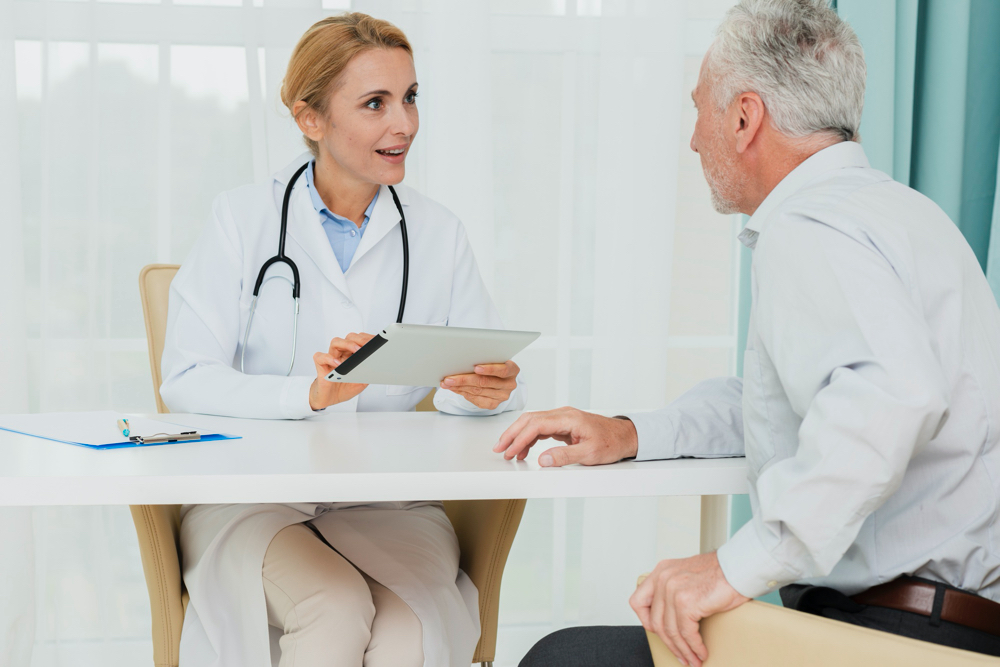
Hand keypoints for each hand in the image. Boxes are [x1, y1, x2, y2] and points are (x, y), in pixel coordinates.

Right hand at [309, 332, 373, 410]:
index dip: (367, 339)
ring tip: (356, 350)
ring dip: (347, 344)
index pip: (359, 341)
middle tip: (368, 345)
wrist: (329, 399)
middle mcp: (341, 354)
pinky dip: (329, 358)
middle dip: (360, 339)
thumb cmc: (343, 388)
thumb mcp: (361, 383)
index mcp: (352, 356)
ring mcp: (331, 358)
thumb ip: (367, 375)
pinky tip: (338, 364)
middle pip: (349, 338)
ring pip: (336, 342)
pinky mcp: (321, 366)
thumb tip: (375, 368)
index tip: (377, 341)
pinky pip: (321, 357)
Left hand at [440, 361, 519, 409]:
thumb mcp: (493, 359)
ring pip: (478, 391)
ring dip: (460, 387)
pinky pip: (476, 400)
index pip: (503, 370)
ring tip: (447, 383)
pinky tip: (455, 389)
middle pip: (485, 382)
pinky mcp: (494, 404)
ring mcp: (502, 396)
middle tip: (450, 378)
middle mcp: (509, 384)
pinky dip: (463, 394)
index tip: (476, 367)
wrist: (499, 379)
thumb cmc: (495, 365)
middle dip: (464, 379)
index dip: (489, 369)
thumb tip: (463, 361)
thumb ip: (484, 360)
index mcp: (513, 370)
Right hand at [493, 407, 638, 465]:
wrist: (625, 436)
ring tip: (508, 452)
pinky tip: (524, 450)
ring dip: (518, 435)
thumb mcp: (589, 454)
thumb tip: (542, 460)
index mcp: (569, 418)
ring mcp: (562, 418)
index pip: (536, 425)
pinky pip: (541, 427)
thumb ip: (565, 457)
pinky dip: (529, 438)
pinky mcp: (563, 424)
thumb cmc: (611, 443)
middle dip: (512, 434)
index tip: (510, 452)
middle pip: (530, 419)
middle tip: (499, 449)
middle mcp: (563, 414)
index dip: (520, 438)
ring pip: (533, 422)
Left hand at [630, 553, 748, 666]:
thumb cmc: (721, 572)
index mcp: (661, 571)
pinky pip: (686, 633)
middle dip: (669, 643)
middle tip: (681, 655)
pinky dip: (694, 647)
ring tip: (693, 659)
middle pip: (655, 622)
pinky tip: (700, 652)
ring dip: (683, 650)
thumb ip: (674, 589)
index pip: (638, 602)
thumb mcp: (687, 575)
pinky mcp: (686, 603)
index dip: (646, 622)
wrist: (740, 567)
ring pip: (671, 631)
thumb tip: (671, 617)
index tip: (659, 633)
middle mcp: (663, 579)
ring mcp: (673, 590)